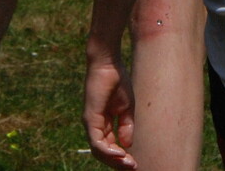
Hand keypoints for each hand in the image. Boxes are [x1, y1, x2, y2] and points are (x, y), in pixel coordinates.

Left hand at [83, 49, 137, 169]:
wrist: (109, 63)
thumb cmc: (118, 81)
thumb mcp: (127, 108)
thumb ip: (126, 127)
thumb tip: (127, 146)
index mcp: (104, 123)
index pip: (110, 146)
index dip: (122, 157)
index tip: (135, 163)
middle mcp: (95, 126)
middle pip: (104, 152)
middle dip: (118, 162)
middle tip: (133, 167)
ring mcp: (91, 123)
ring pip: (99, 150)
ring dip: (113, 160)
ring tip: (128, 163)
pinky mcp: (90, 118)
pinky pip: (96, 141)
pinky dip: (108, 150)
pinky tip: (120, 153)